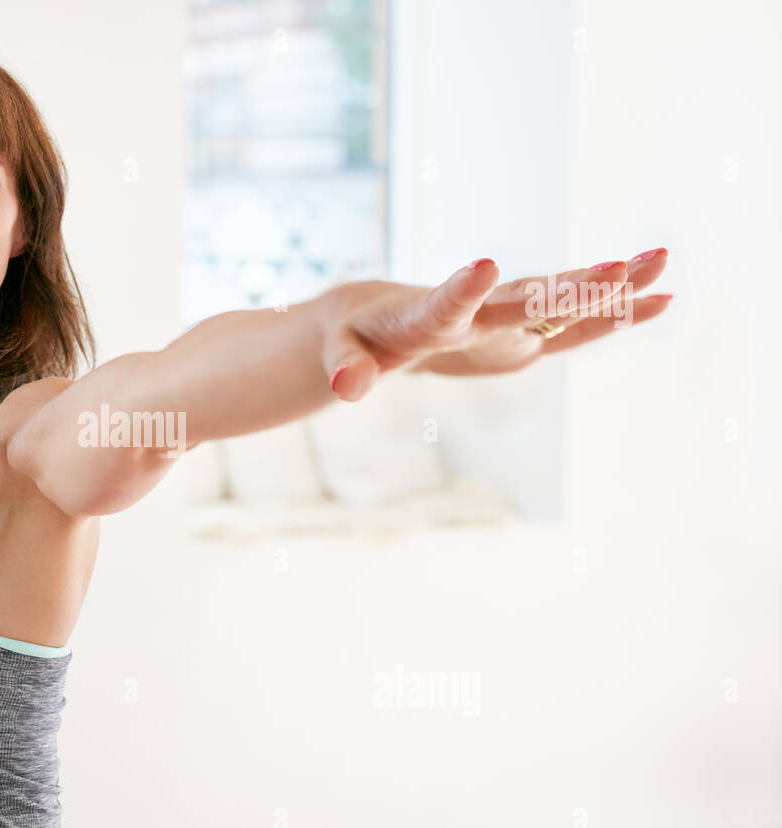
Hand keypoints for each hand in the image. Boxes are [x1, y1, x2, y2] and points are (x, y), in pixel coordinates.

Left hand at [323, 249, 672, 398]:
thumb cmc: (358, 338)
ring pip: (559, 303)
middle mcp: (476, 311)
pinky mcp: (523, 334)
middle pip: (526, 301)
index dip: (462, 289)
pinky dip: (612, 315)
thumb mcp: (343, 355)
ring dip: (609, 286)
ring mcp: (504, 319)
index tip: (484, 264)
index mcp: (427, 318)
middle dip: (570, 288)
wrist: (382, 315)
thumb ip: (347, 367)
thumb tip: (347, 387)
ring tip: (662, 262)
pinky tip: (662, 299)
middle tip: (620, 268)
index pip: (447, 304)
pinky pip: (571, 327)